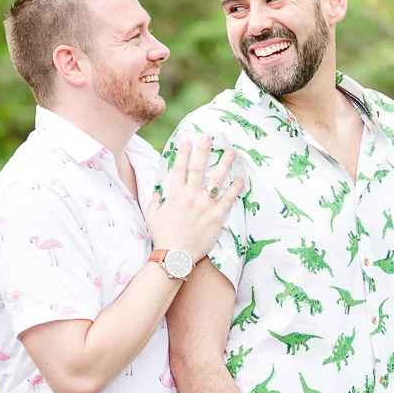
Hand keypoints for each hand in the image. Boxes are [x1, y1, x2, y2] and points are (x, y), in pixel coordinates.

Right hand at [147, 135, 243, 262]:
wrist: (175, 255)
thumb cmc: (163, 237)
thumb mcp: (153, 217)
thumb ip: (155, 202)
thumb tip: (158, 194)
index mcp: (175, 194)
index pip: (179, 168)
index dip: (184, 152)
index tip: (188, 140)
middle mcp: (191, 196)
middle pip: (198, 168)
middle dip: (204, 150)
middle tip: (210, 137)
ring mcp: (205, 205)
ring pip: (217, 180)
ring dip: (224, 164)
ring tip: (231, 152)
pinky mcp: (216, 216)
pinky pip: (228, 199)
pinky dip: (235, 188)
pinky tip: (240, 179)